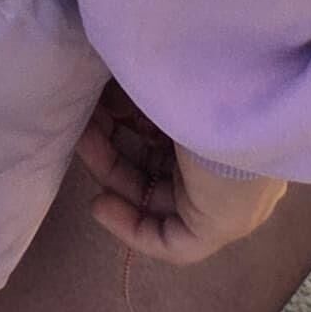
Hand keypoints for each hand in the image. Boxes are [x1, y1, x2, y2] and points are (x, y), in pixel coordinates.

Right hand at [78, 96, 288, 267]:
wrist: (232, 86)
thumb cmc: (190, 70)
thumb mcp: (149, 76)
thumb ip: (123, 85)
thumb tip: (90, 86)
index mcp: (212, 118)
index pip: (161, 130)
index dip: (119, 122)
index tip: (91, 108)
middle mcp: (222, 158)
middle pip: (155, 163)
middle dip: (108, 145)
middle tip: (78, 125)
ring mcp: (225, 192)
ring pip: (157, 196)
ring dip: (111, 175)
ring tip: (80, 147)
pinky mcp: (223, 224)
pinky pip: (173, 241)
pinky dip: (133, 230)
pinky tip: (100, 205)